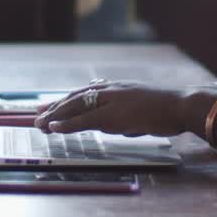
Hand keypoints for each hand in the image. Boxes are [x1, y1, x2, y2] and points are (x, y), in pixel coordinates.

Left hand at [32, 80, 213, 136]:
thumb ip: (124, 107)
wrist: (180, 105)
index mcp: (116, 88)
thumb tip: (112, 116)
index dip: (66, 100)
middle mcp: (110, 90)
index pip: (85, 93)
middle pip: (75, 98)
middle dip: (55, 107)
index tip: (51, 106)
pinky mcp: (113, 114)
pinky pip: (85, 120)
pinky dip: (68, 124)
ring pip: (76, 107)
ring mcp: (111, 101)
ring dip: (56, 116)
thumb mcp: (140, 103)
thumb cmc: (165, 108)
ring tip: (39, 124)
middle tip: (37, 115)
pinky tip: (55, 128)